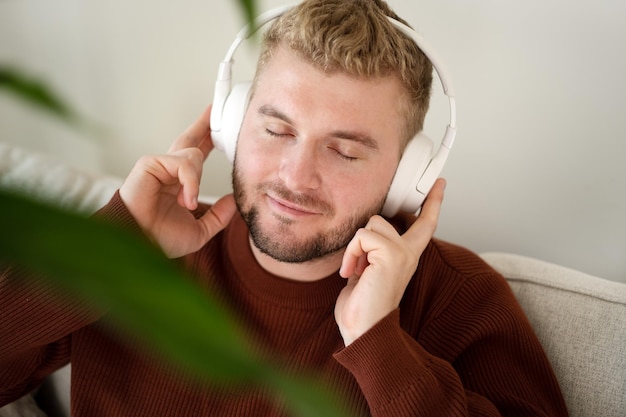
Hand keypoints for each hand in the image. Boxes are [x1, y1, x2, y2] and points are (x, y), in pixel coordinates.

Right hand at [119, 105, 236, 257]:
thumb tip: (233, 200)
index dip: (208, 139)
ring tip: (187, 204)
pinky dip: (189, 182)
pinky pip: (182, 163)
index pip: (196, 155)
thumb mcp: (199, 230)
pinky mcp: (150, 164)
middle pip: (190, 139)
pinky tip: (184, 200)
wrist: (142, 245)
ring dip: (195, 181)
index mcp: (179, 182)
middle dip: (204, 124)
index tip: (219, 127)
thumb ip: (218, 217)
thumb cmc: (161, 239)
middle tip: (216, 108)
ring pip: (193, 156)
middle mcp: (169, 170)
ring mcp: (159, 165)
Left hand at [335, 178, 445, 345]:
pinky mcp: (392, 254)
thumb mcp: (369, 271)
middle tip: (360, 270)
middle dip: (363, 239)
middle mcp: (409, 252)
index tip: (440, 183)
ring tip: (357, 272)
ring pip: (370, 225)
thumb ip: (374, 251)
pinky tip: (352, 273)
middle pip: (384, 218)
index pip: (424, 223)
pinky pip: (362, 237)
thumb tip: (365, 236)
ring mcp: (403, 252)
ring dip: (355, 249)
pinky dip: (351, 254)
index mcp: (407, 256)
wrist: (363, 330)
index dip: (432, 202)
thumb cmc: (362, 305)